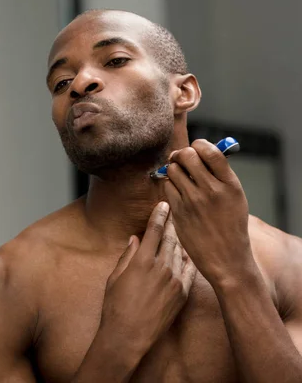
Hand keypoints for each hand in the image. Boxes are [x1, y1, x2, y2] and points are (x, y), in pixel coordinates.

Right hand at [100, 202, 196, 353]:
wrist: (129, 335)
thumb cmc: (115, 306)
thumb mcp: (115, 277)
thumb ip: (127, 255)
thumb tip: (134, 239)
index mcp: (142, 260)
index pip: (154, 230)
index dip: (160, 214)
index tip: (164, 203)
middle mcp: (161, 267)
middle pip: (171, 238)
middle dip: (173, 223)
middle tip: (177, 210)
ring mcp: (174, 280)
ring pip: (180, 252)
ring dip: (181, 239)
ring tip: (183, 229)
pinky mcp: (182, 294)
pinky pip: (189, 270)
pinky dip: (188, 259)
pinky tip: (187, 253)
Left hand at [163, 139, 252, 285]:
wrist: (226, 257)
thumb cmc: (231, 226)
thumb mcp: (236, 198)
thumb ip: (221, 176)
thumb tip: (201, 154)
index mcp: (230, 184)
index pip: (210, 151)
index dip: (199, 145)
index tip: (195, 147)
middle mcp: (212, 190)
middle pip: (187, 156)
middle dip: (181, 154)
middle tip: (181, 159)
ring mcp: (194, 201)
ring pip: (173, 170)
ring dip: (173, 169)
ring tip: (180, 176)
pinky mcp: (179, 211)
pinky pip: (167, 186)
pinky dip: (169, 184)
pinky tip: (176, 190)